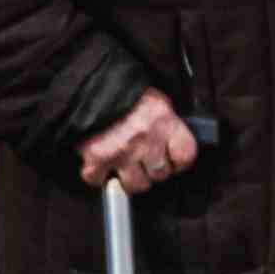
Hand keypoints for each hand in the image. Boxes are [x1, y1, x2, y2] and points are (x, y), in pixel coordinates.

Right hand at [77, 90, 200, 193]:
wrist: (89, 89)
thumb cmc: (123, 95)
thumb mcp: (155, 103)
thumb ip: (166, 124)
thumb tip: (172, 144)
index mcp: (165, 122)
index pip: (185, 155)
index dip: (179, 163)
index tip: (173, 163)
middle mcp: (147, 139)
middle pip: (160, 173)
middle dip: (153, 171)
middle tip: (145, 164)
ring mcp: (123, 151)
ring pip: (135, 184)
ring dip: (130, 180)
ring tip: (125, 170)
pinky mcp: (98, 158)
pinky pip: (99, 180)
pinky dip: (98, 177)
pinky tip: (100, 168)